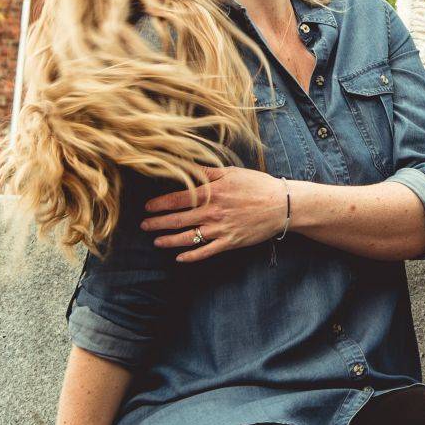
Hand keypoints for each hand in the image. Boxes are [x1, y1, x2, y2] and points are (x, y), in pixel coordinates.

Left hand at [141, 167, 286, 262]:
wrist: (280, 205)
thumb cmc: (257, 185)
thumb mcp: (232, 172)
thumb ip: (207, 172)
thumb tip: (186, 166)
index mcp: (211, 193)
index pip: (178, 199)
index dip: (159, 204)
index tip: (147, 207)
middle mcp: (212, 212)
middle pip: (178, 219)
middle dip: (157, 223)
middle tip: (144, 226)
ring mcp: (220, 229)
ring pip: (188, 237)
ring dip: (169, 241)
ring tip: (156, 242)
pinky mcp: (229, 242)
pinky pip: (206, 252)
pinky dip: (191, 256)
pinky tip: (180, 258)